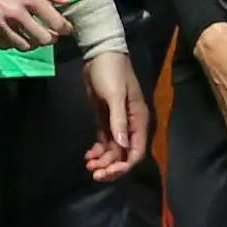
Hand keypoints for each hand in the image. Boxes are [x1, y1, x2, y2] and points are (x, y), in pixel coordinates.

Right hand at [0, 0, 71, 47]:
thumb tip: (64, 1)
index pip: (55, 22)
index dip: (65, 28)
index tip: (66, 29)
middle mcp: (16, 14)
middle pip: (43, 39)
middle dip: (51, 38)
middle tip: (51, 34)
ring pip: (24, 45)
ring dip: (33, 43)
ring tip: (32, 36)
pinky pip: (5, 45)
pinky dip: (14, 43)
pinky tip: (14, 36)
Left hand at [83, 47, 148, 178]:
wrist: (99, 53)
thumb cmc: (111, 72)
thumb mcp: (115, 95)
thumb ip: (118, 121)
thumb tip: (122, 147)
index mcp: (138, 119)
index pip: (136, 150)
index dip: (124, 165)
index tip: (108, 172)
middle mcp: (130, 124)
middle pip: (124, 154)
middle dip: (111, 166)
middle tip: (94, 173)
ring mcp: (117, 122)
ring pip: (113, 150)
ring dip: (102, 160)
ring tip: (88, 165)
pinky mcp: (105, 118)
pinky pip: (104, 140)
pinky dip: (97, 150)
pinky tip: (88, 156)